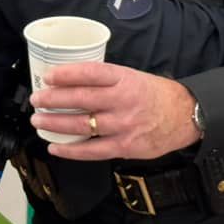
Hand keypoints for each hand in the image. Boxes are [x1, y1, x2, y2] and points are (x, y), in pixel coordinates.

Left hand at [29, 62, 200, 160]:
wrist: (186, 115)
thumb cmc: (156, 94)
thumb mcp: (133, 76)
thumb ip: (107, 79)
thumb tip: (73, 80)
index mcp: (124, 78)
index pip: (90, 73)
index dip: (66, 74)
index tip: (49, 76)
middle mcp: (123, 100)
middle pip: (81, 98)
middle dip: (53, 99)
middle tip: (37, 99)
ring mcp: (124, 125)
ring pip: (82, 124)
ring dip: (56, 123)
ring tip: (39, 120)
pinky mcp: (125, 146)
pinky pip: (92, 150)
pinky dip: (70, 149)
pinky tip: (55, 146)